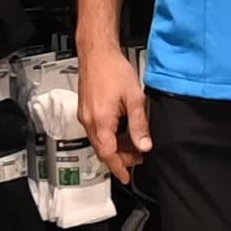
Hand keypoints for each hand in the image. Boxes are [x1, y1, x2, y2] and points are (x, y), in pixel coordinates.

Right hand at [78, 47, 153, 183]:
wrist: (96, 52)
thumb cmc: (112, 69)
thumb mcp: (134, 98)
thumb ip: (139, 125)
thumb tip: (144, 146)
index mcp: (100, 122)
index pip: (108, 154)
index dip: (118, 168)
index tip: (126, 177)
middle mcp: (89, 121)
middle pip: (103, 150)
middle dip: (119, 158)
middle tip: (136, 159)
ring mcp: (85, 116)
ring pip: (99, 141)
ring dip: (115, 147)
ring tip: (132, 145)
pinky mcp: (85, 110)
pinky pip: (96, 131)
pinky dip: (109, 136)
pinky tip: (121, 131)